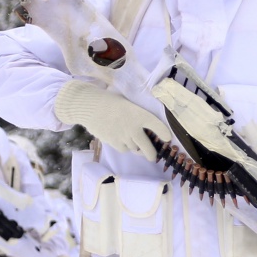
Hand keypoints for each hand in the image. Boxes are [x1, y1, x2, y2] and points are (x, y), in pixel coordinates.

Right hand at [54, 80, 172, 159]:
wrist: (88, 105)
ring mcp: (123, 137)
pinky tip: (120, 138)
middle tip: (153, 156)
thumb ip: (138, 114)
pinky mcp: (114, 143)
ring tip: (132, 141)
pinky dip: (124, 146)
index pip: (157, 126)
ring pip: (135, 149)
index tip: (168, 138)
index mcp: (139, 114)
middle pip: (148, 149)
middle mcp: (133, 128)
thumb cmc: (109, 100)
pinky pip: (124, 149)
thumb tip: (145, 126)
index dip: (164, 133)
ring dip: (136, 147)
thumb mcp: (128, 102)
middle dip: (152, 154)